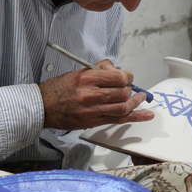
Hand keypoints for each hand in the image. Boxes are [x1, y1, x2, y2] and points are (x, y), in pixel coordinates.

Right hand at [39, 59, 154, 129]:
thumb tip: (117, 71)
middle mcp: (92, 94)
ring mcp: (93, 110)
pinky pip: (119, 119)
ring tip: (140, 98)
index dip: (128, 77)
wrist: (44, 107)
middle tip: (128, 88)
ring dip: (135, 102)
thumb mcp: (78, 71)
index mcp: (88, 78)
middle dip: (129, 89)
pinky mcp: (94, 122)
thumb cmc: (59, 88)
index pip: (119, 77)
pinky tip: (147, 115)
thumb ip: (99, 69)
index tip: (127, 77)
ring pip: (124, 107)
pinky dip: (135, 117)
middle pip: (123, 92)